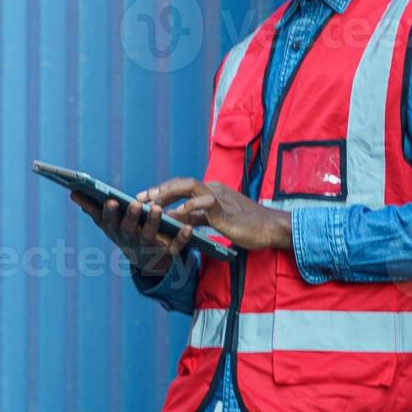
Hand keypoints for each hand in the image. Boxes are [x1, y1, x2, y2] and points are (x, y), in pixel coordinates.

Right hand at [68, 191, 192, 276]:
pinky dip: (182, 239)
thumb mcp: (109, 224)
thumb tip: (73, 193)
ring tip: (158, 208)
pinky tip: (188, 227)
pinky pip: (176, 247)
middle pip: (129, 229)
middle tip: (136, 204)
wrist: (147, 262)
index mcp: (116, 231)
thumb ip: (92, 209)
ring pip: (151, 236)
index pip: (110, 222)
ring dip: (154, 223)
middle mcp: (131, 240)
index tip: (111, 201)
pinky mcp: (168, 253)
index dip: (110, 213)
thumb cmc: (126, 234)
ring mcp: (149, 247)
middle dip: (132, 217)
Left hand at [138, 178, 292, 251]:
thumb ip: (198, 218)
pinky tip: (175, 216)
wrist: (271, 228)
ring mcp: (219, 197)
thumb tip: (178, 220)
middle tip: (140, 198)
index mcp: (210, 191)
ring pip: (189, 188)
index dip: (162, 190)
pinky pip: (204, 205)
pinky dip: (188, 208)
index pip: (181, 186)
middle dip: (159, 190)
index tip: (144, 197)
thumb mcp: (217, 220)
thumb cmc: (247, 225)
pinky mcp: (225, 210)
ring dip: (168, 194)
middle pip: (181, 183)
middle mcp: (213, 189)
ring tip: (152, 204)